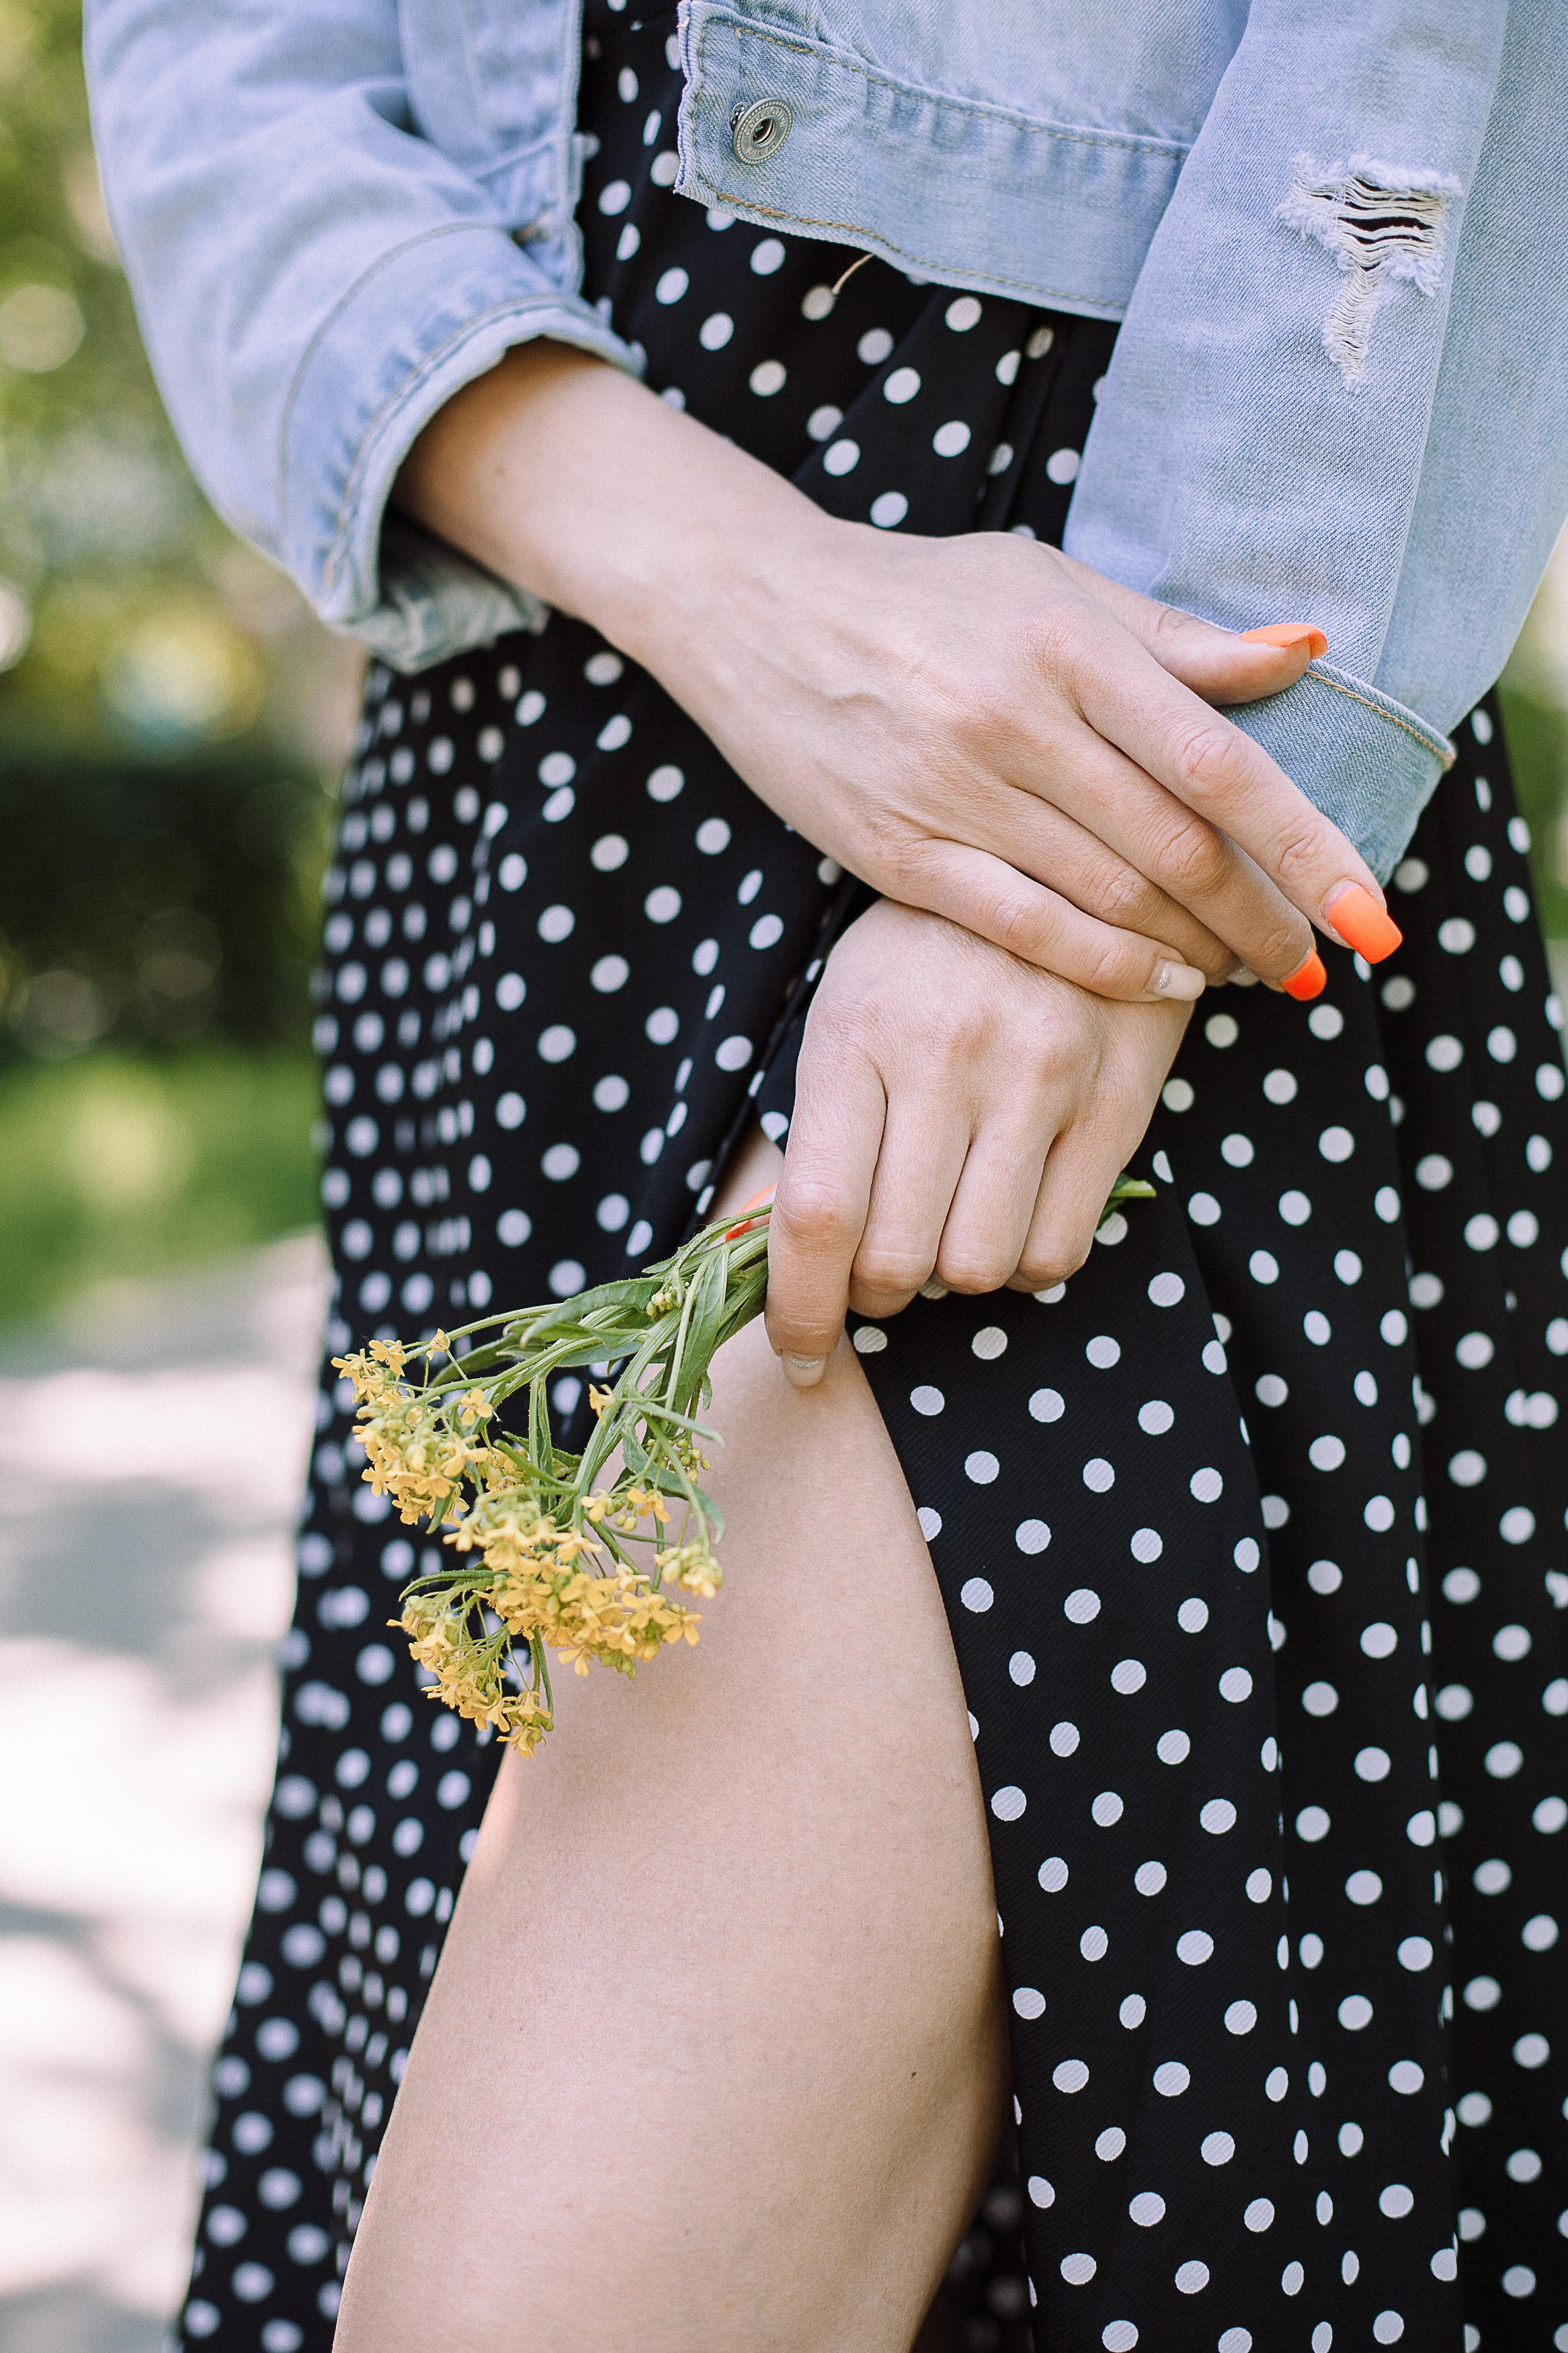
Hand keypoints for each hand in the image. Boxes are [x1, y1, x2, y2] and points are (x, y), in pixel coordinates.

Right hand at [399, 346, 1391, 999]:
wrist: (757, 610)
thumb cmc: (923, 595)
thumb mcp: (1050, 584)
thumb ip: (1175, 638)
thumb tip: (1304, 656)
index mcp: (1069, 644)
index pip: (1222, 760)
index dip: (1309, 846)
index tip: (1372, 914)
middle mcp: (1017, 719)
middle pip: (1177, 845)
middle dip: (1267, 918)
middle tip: (1320, 960)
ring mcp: (952, 791)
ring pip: (1109, 894)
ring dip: (1198, 946)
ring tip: (1252, 969)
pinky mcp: (896, 852)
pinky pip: (1024, 928)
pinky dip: (1105, 964)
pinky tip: (1161, 981)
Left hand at [761, 900, 1190, 1382]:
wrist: (1072, 865)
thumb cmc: (930, 955)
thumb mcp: (848, 1012)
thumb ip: (818, 1132)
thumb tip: (779, 1267)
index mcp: (856, 1032)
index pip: (815, 1215)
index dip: (799, 1309)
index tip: (798, 1353)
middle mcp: (947, 1055)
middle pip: (897, 1258)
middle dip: (876, 1292)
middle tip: (880, 1264)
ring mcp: (1039, 1077)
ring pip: (978, 1266)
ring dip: (951, 1277)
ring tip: (948, 1225)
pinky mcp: (1115, 1100)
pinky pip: (1058, 1250)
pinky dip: (1022, 1264)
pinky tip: (1009, 1214)